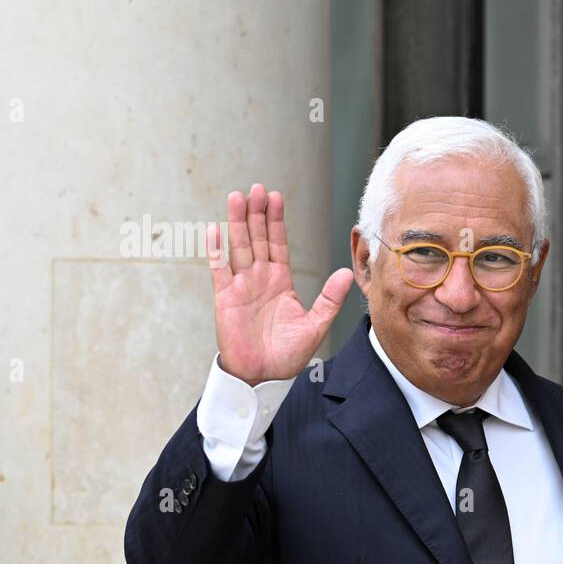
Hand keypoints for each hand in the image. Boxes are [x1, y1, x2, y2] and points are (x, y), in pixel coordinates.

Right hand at [208, 183, 354, 385]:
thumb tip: (348, 273)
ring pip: (238, 246)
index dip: (276, 221)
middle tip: (259, 188)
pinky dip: (216, 249)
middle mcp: (260, 279)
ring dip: (237, 222)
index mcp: (280, 281)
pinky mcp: (225, 298)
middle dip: (258, 213)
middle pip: (257, 238)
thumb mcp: (316, 324)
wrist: (264, 375)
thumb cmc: (287, 354)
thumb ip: (330, 298)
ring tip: (238, 197)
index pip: (278, 244)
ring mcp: (241, 286)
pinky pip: (219, 269)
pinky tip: (214, 228)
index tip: (277, 198)